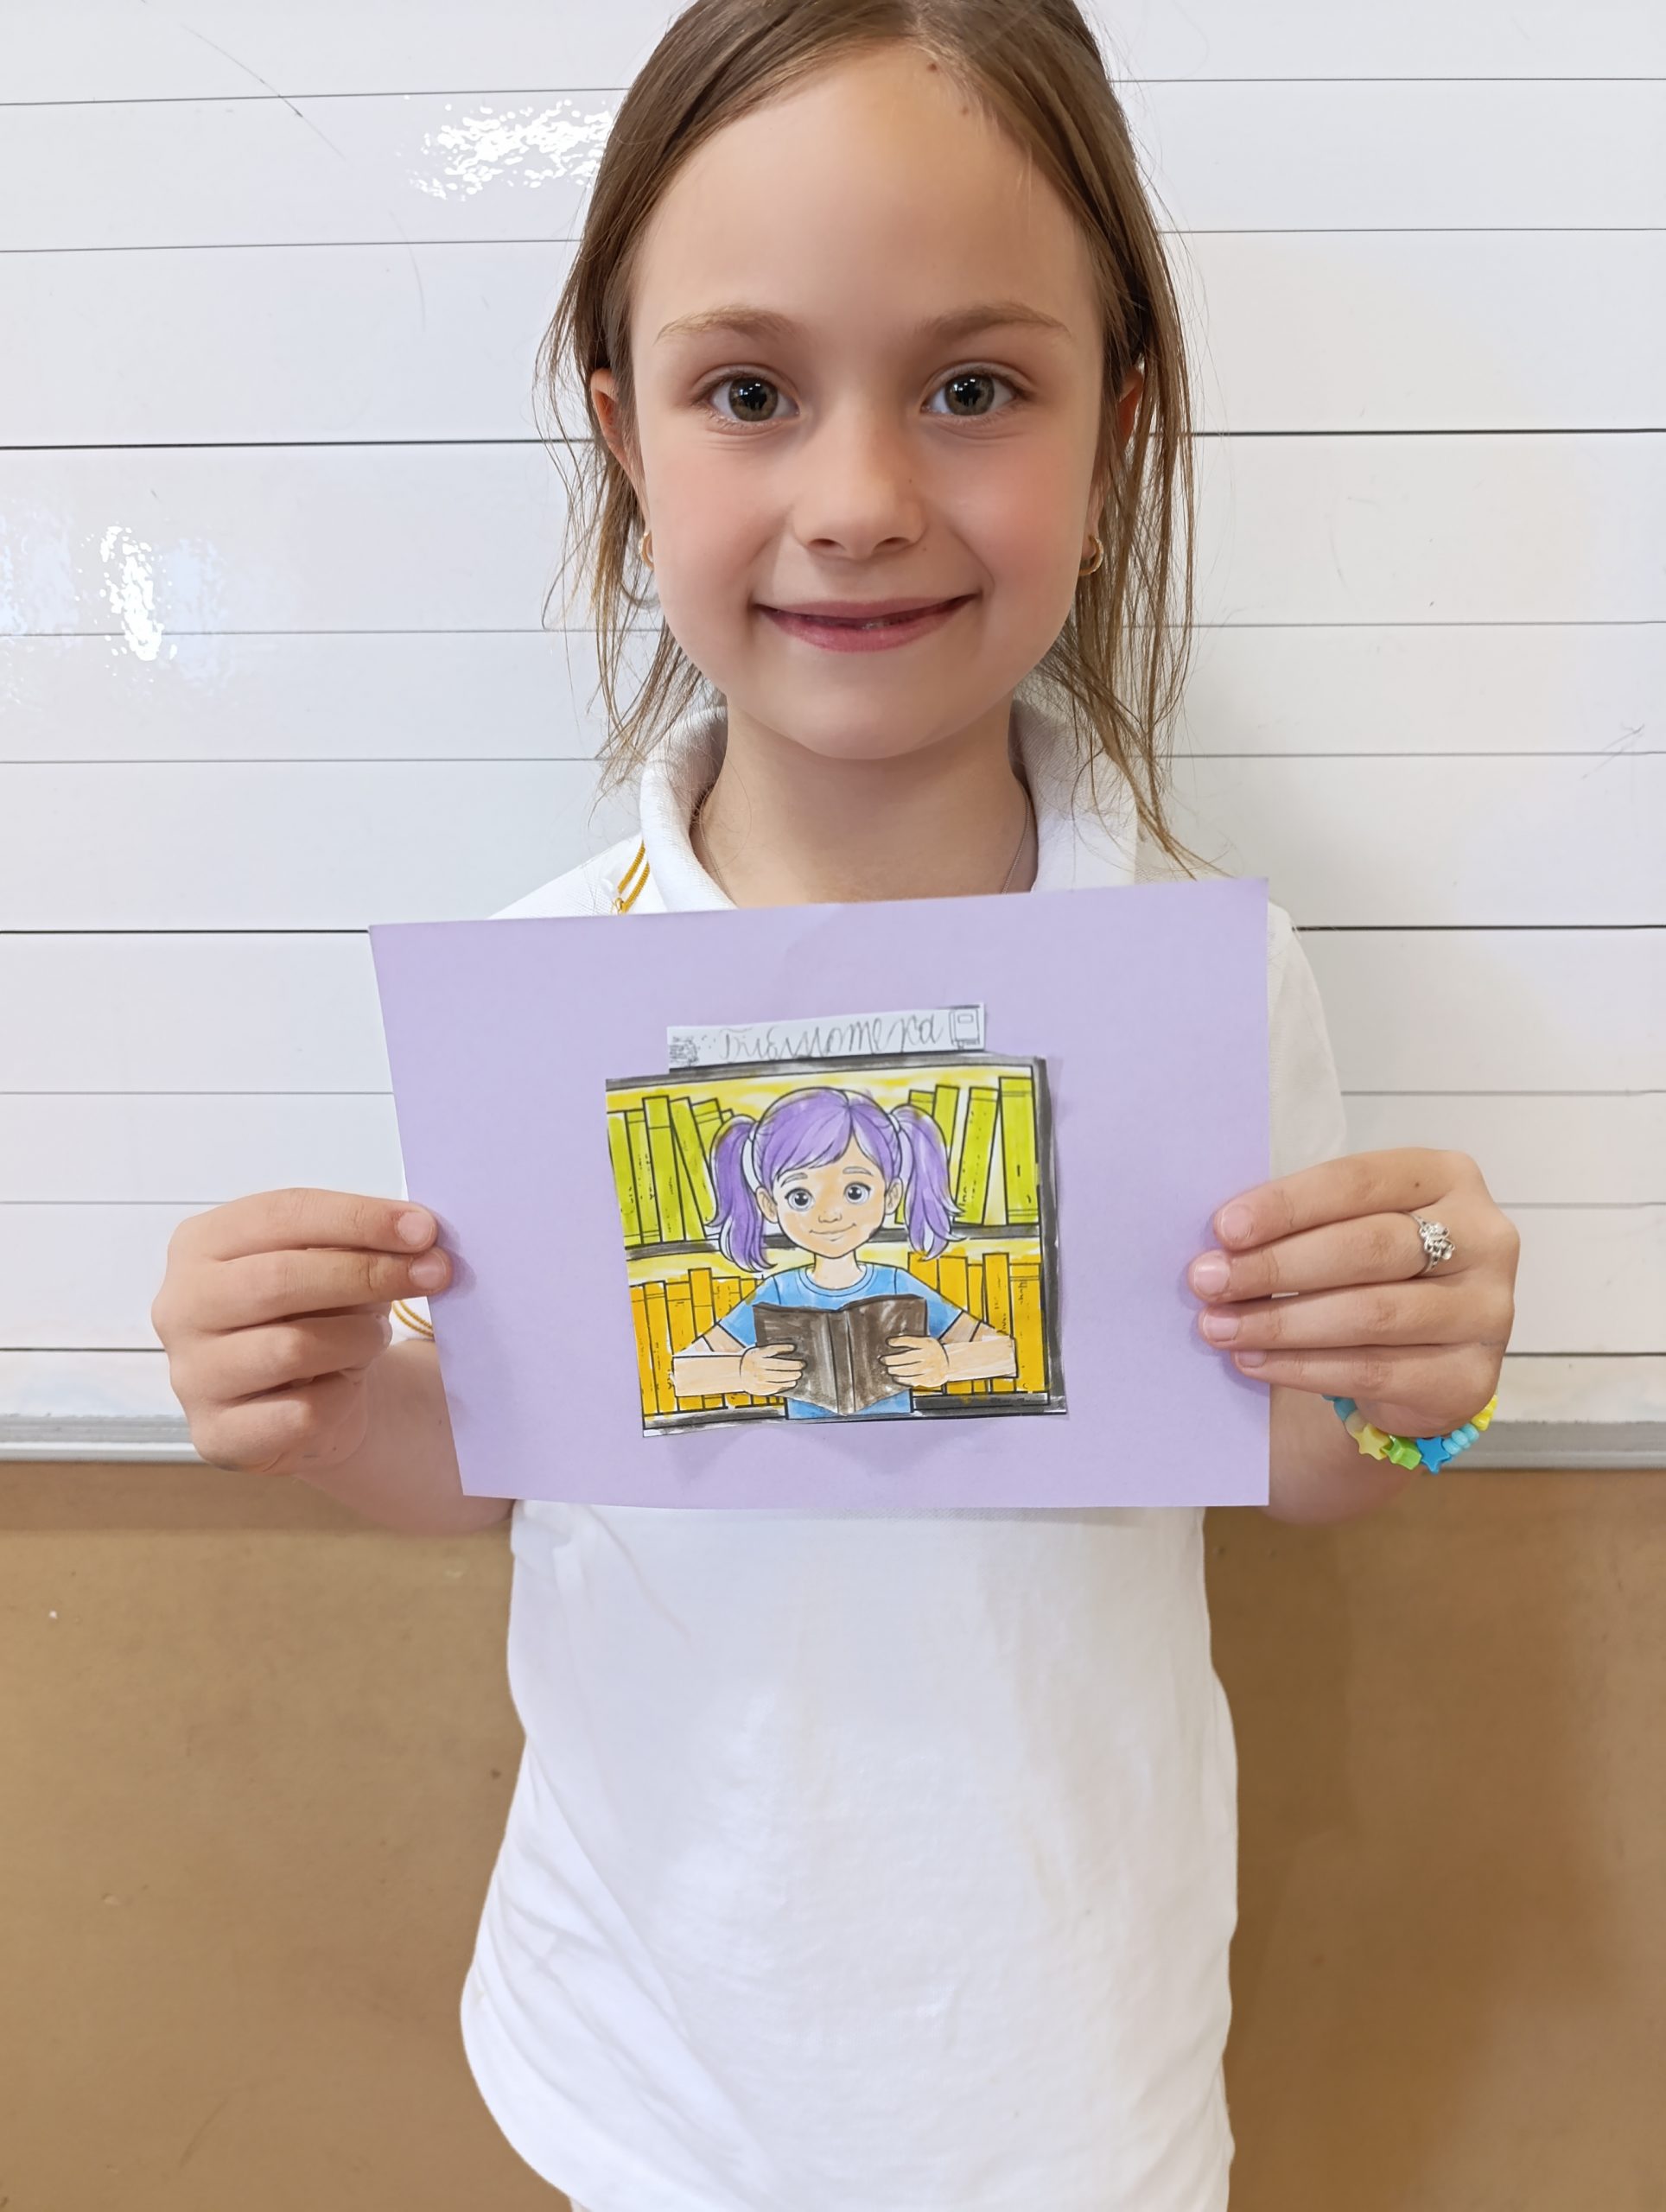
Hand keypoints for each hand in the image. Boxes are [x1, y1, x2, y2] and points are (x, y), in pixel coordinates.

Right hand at [149, 1187, 451, 1475]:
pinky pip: (300, 1412)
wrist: (307, 1397)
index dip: (358, 1218)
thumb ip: (360, 1243)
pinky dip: (342, 1396)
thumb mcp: (334, 1264)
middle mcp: (181, 1306)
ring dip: (358, 1338)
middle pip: (281, 1278)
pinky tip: (345, 1386)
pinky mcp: (217, 1435)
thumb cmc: (318, 1313)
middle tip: (435, 1273)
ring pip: (293, 1347)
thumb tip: (419, 1236)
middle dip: (369, 1273)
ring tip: (373, 1337)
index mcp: (201, 1244)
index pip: (281, 1215)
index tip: (424, 1228)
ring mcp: (192, 1375)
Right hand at [738, 1344, 804, 1392]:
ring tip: (798, 1375)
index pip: (772, 1349)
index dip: (783, 1348)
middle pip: (779, 1365)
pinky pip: (775, 1387)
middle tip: (802, 1365)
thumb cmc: (750, 1360)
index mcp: (755, 1354)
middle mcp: (756, 1366)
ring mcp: (758, 1378)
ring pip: (778, 1378)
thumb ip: (767, 1351)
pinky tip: (791, 1383)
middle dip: (793, 1365)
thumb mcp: (755, 1351)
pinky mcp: (759, 1388)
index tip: (793, 1347)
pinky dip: (784, 1385)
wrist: (736, 1373)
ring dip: (791, 1376)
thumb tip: (789, 1349)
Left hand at [884, 1334, 950, 1387]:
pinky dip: (903, 1380)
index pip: (911, 1340)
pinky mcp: (930, 1379)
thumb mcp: (926, 1342)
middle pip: (908, 1357)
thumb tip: (890, 1343)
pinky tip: (896, 1378)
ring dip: (897, 1370)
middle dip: (893, 1359)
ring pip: (910, 1370)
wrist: (949, 1363)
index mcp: (928, 1343)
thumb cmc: (931, 1352)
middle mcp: (930, 1355)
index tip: (888, 1342)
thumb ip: (912, 1342)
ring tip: (889, 1369)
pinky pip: (914, 1380)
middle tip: (883, 1360)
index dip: (899, 1341)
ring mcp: (931, 1368)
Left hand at [1187, 1149, 1518, 1439]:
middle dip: (1276, 1265)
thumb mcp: (1345, 1230)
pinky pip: (1373, 1371)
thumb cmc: (1372, 1276)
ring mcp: (1487, 1311)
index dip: (1287, 1205)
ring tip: (1219, 1327)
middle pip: (1368, 1247)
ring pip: (1370, 1314)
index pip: (1360, 1180)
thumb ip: (1301, 1224)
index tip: (1223, 1229)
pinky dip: (1302, 1367)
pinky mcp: (1471, 1378)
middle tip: (1208, 1281)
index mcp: (1447, 1178)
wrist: (1419, 1363)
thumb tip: (1218, 1243)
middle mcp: (1483, 1238)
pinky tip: (1254, 1361)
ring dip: (1280, 1322)